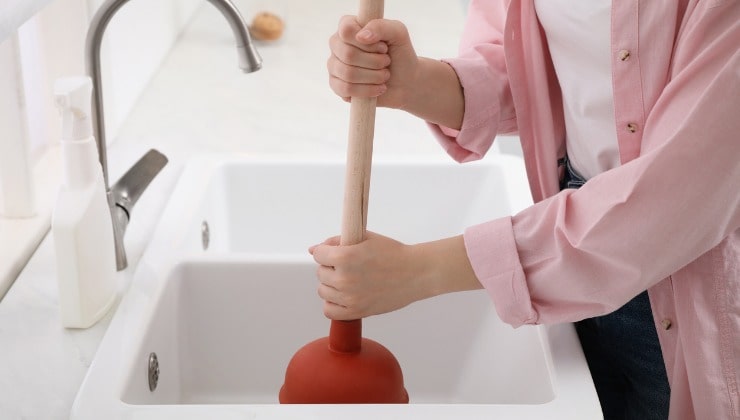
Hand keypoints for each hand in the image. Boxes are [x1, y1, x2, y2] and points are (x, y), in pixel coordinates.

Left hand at [309, 231, 481, 319]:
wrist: (416, 273)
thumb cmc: (393, 253)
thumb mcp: (365, 238)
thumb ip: (337, 241)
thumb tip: (313, 249)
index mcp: (345, 256)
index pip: (318, 254)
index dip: (327, 252)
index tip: (337, 253)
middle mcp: (344, 278)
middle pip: (320, 273)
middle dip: (330, 267)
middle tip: (349, 266)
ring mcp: (349, 298)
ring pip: (323, 291)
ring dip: (332, 285)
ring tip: (349, 280)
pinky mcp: (356, 312)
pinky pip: (329, 311)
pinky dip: (333, 304)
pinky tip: (344, 296)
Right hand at [327, 16, 418, 108]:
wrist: (405, 82)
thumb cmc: (400, 55)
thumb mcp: (398, 33)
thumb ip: (381, 26)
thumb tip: (361, 36)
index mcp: (348, 27)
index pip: (346, 30)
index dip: (368, 43)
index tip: (383, 47)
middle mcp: (337, 44)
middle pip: (348, 54)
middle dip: (375, 62)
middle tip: (386, 63)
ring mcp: (334, 65)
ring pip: (347, 73)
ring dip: (373, 77)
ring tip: (384, 76)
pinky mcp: (336, 85)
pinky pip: (345, 89)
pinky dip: (367, 90)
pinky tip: (378, 88)